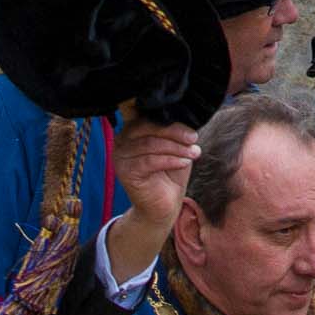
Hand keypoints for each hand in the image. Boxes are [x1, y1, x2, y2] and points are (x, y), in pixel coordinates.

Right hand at [107, 113, 199, 282]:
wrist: (164, 204)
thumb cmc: (171, 171)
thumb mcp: (177, 145)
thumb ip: (175, 129)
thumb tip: (185, 111)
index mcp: (134, 128)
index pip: (147, 114)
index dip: (167, 116)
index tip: (190, 124)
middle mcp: (122, 140)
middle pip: (147, 126)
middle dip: (175, 131)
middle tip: (193, 138)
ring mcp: (121, 155)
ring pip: (150, 144)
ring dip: (176, 147)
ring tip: (194, 152)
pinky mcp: (124, 171)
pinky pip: (149, 161)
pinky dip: (170, 160)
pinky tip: (184, 162)